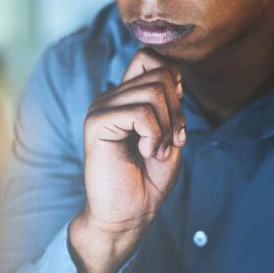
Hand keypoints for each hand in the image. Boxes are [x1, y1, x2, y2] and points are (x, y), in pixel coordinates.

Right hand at [70, 48, 185, 272]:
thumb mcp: (169, 135)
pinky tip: (145, 151)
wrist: (128, 215)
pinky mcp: (96, 124)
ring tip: (156, 150)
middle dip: (177, 109)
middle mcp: (110, 97)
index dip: (172, 79)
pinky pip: (140, 113)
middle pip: (159, 73)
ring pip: (153, 92)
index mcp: (125, 97)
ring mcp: (101, 108)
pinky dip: (154, 134)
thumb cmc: (148, 180)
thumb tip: (172, 77)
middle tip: (172, 141)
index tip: (175, 116)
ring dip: (167, 125)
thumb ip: (170, 104)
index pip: (148, 57)